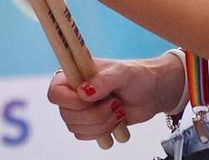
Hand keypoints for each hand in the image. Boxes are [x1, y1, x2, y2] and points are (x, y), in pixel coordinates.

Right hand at [48, 54, 185, 141]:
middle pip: (67, 115)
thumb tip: (83, 92)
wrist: (153, 93)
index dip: (70, 101)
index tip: (91, 99)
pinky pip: (86, 136)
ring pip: (77, 128)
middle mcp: (73, 92)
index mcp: (74, 74)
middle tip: (114, 104)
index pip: (55, 92)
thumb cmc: (137, 76)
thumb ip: (103, 81)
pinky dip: (104, 133)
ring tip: (118, 110)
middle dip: (95, 115)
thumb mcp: (123, 73)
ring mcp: (81, 109)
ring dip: (102, 124)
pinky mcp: (91, 123)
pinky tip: (117, 121)